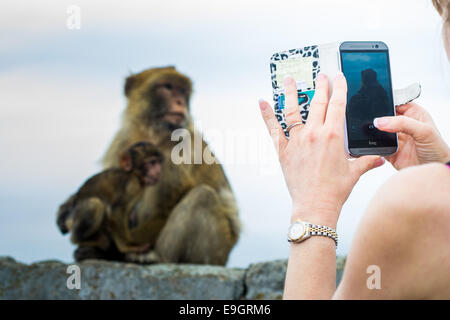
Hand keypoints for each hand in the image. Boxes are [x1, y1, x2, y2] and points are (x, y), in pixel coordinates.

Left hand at [259, 73, 383, 227]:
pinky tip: (262, 102)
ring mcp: (296, 140)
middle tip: (320, 75)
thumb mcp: (354, 172)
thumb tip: (378, 157)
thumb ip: (366, 160)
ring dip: (290, 92)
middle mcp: (314, 133)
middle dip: (320, 85)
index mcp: (334, 135)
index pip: (338, 103)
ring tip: (288, 79)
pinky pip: (273, 129)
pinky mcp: (283, 150)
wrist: (314, 205)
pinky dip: (267, 115)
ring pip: (292, 110)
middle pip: (317, 102)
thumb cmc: (335, 190)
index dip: (339, 87)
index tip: (337, 76)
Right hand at [374, 102, 449, 169]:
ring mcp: (395, 138)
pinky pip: (377, 146)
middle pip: (384, 117)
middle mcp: (403, 125)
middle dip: (378, 119)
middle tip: (374, 122)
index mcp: (414, 114)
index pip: (396, 103)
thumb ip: (402, 123)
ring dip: (375, 133)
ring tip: (374, 134)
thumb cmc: (437, 150)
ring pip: (379, 132)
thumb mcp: (424, 131)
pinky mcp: (389, 150)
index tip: (377, 106)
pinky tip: (375, 145)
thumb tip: (381, 121)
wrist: (434, 170)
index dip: (386, 103)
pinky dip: (374, 146)